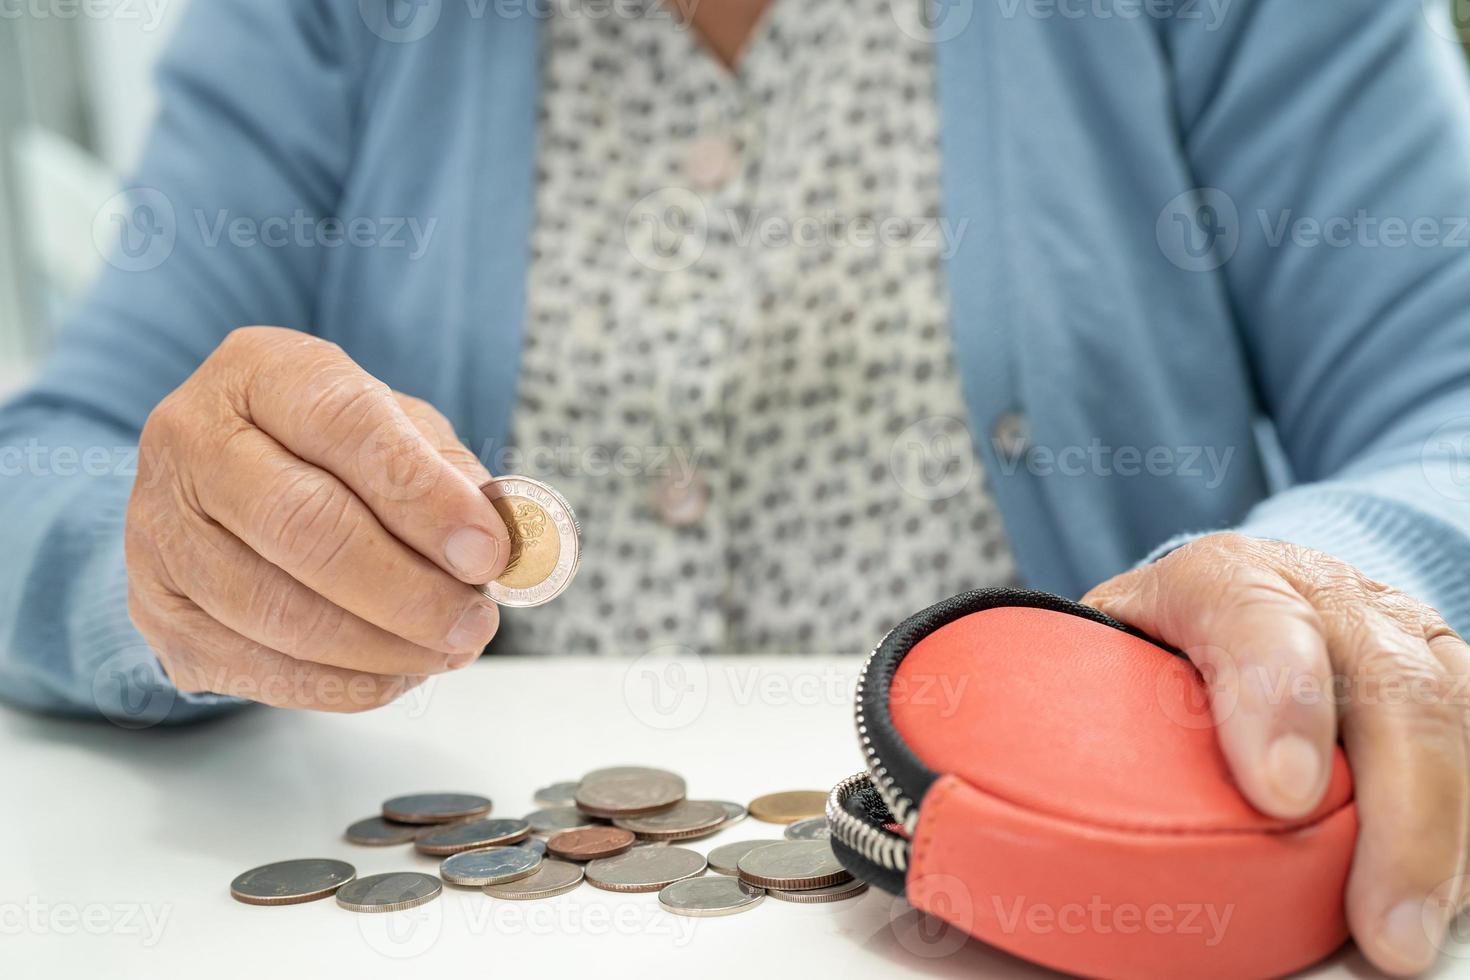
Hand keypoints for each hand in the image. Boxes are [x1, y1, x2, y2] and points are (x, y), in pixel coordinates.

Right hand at [126, 326, 509, 710]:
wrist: (230, 489)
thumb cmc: (335, 453)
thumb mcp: (399, 430)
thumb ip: (451, 476)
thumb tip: (501, 543)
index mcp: (261, 372)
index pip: (345, 425)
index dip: (424, 495)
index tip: (488, 551)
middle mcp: (191, 440)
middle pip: (304, 525)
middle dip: (407, 588)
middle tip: (475, 621)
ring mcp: (160, 528)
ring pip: (277, 610)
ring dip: (382, 646)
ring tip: (449, 648)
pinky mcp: (158, 610)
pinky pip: (256, 668)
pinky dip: (342, 684)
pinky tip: (398, 673)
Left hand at [1084, 533, 1468, 976]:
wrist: (1254, 589)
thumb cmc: (1165, 642)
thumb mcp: (1104, 650)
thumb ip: (1071, 709)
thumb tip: (984, 827)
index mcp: (1224, 581)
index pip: (1255, 615)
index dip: (1277, 695)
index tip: (1279, 792)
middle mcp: (1329, 599)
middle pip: (1389, 685)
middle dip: (1396, 811)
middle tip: (1377, 920)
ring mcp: (1402, 639)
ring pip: (1454, 719)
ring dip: (1446, 837)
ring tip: (1410, 932)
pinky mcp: (1451, 684)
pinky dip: (1467, 834)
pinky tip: (1446, 897)